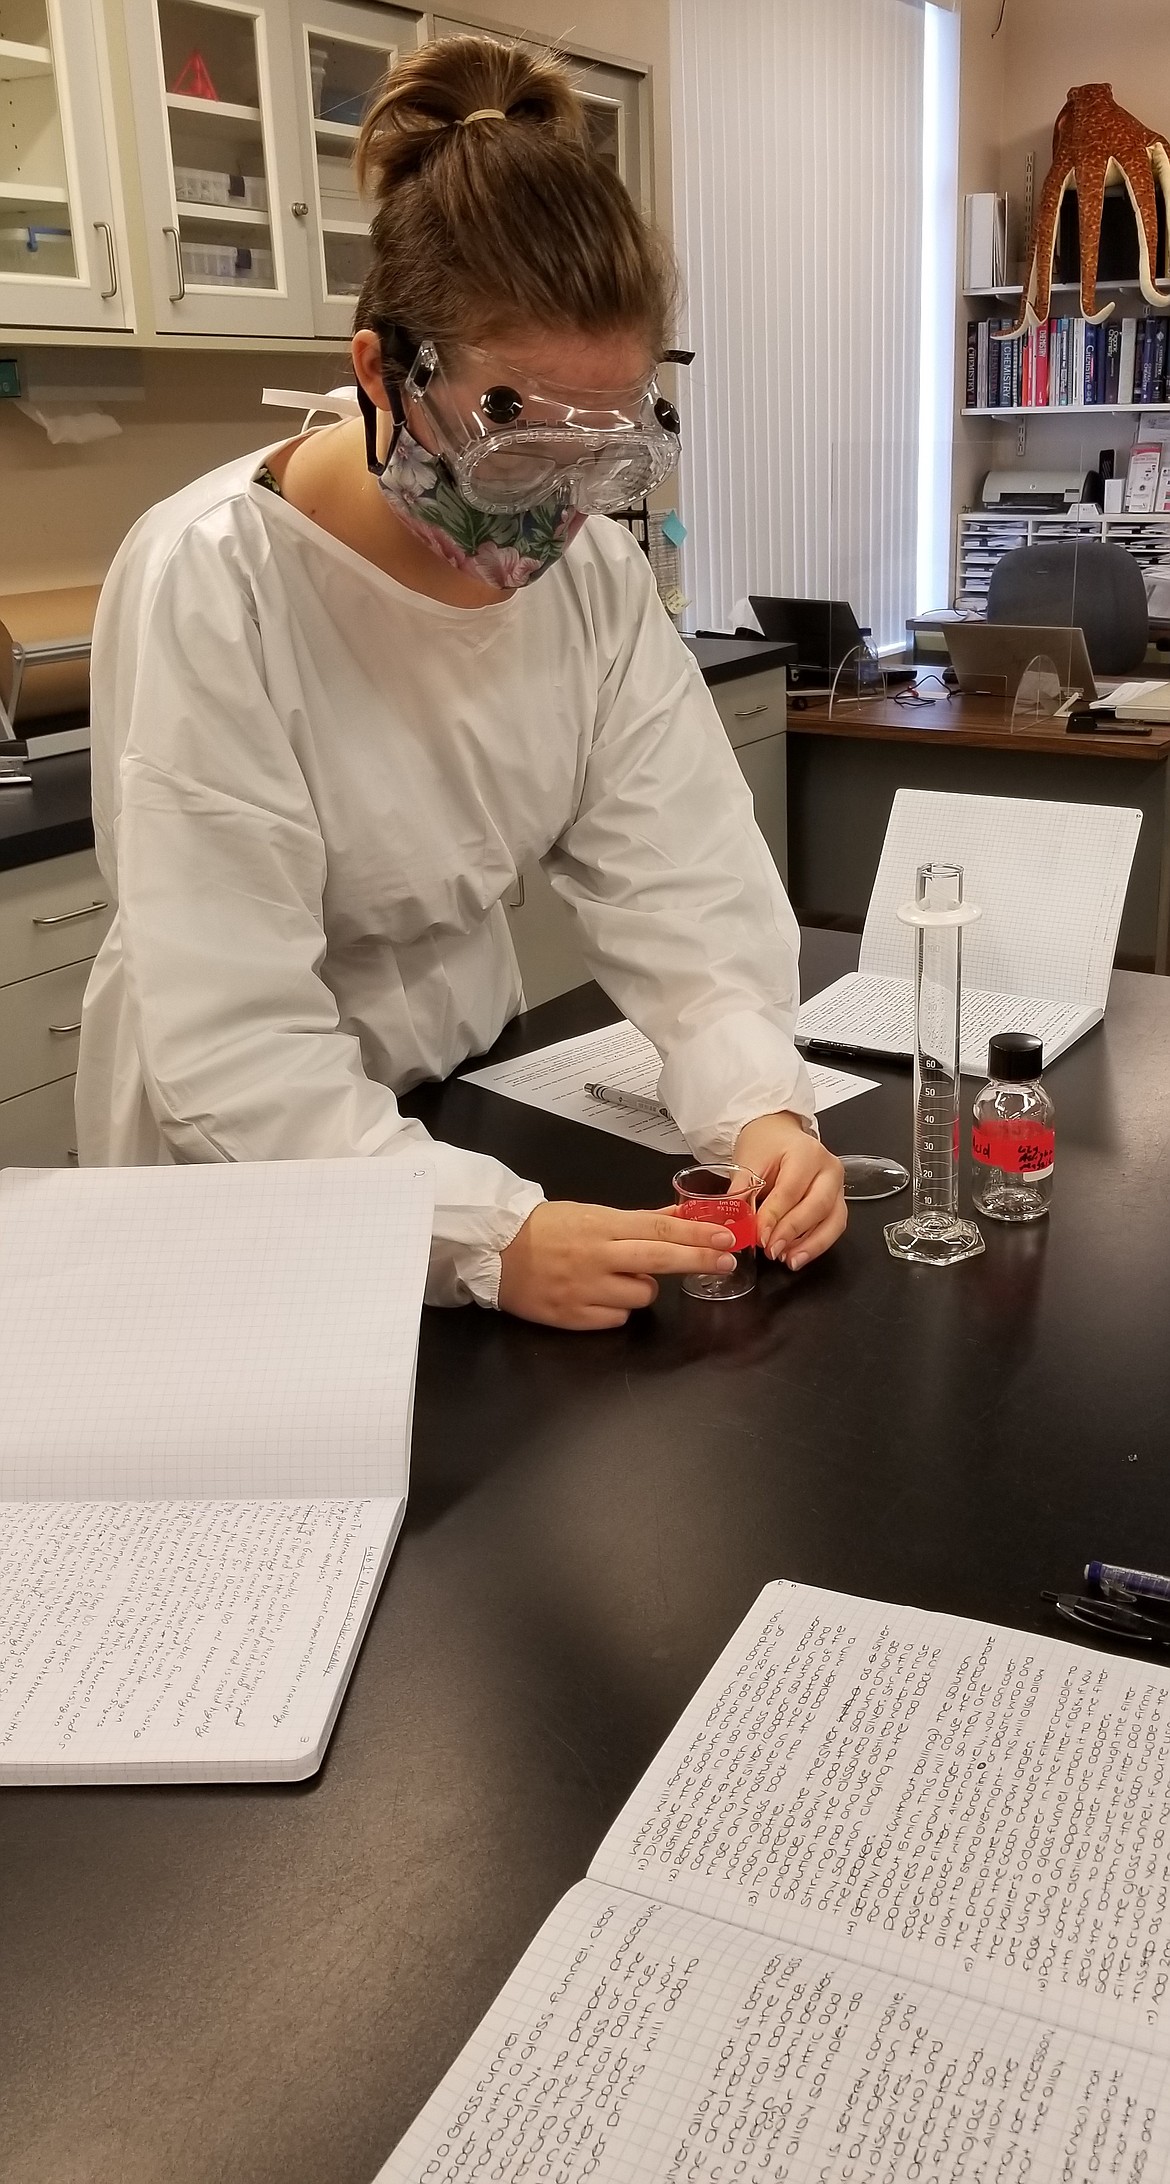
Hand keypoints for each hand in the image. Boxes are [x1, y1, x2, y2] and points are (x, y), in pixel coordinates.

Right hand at [498, 1200, 738, 1330]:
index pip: (660, 1229)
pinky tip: (601, 1296)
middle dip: (699, 1259)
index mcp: (601, 1225)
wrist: (493, 1251)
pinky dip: (617, 1309)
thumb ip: (640, 1220)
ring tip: (620, 1277)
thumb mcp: (592, 1213)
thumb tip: (682, 1216)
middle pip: (660, 1259)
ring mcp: (585, 1289)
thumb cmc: (544, 1228)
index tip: (726, 1239)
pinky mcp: (573, 1317)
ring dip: (643, 1288)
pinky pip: (617, 1318)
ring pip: (642, 1296)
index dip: (697, 1235)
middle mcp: (597, 1256)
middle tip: (727, 1261)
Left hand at [733, 1112, 845, 1271]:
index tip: (758, 1236)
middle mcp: (829, 1168)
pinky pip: (834, 1227)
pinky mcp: (838, 1201)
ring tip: (788, 1260)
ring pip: (834, 1220)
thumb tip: (735, 1223)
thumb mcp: (747, 1162)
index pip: (790, 1190)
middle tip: (772, 1250)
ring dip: (812, 1245)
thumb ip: (742, 1192)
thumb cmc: (765, 1146)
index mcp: (806, 1152)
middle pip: (818, 1206)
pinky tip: (797, 1255)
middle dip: (793, 1232)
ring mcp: (838, 1186)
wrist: (778, 1135)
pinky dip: (816, 1244)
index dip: (774, 1216)